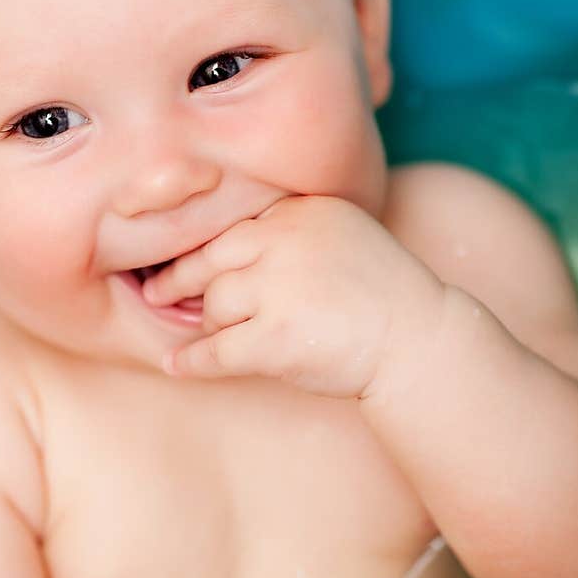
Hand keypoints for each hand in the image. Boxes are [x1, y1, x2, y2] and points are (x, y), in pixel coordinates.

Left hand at [144, 195, 446, 397]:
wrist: (420, 341)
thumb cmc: (379, 294)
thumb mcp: (340, 236)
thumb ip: (290, 232)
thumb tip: (222, 248)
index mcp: (301, 211)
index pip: (234, 227)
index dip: (203, 250)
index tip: (181, 261)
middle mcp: (285, 240)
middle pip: (211, 260)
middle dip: (181, 281)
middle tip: (157, 293)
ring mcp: (278, 288)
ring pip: (213, 307)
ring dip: (212, 327)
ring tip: (223, 337)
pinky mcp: (274, 338)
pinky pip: (214, 351)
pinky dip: (191, 362)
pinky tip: (175, 366)